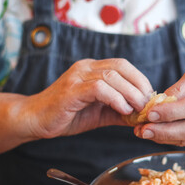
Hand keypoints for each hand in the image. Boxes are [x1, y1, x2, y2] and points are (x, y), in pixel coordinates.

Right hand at [21, 58, 152, 138]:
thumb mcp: (100, 113)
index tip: (149, 97)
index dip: (140, 79)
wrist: (35, 119)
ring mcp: (77, 77)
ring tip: (138, 109)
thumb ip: (120, 111)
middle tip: (147, 104)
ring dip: (130, 93)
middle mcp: (85, 67)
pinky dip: (115, 99)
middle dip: (139, 85)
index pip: (123, 65)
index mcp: (93, 69)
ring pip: (112, 76)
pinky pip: (99, 89)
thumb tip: (143, 116)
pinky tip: (123, 110)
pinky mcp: (71, 90)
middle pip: (121, 67)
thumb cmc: (68, 115)